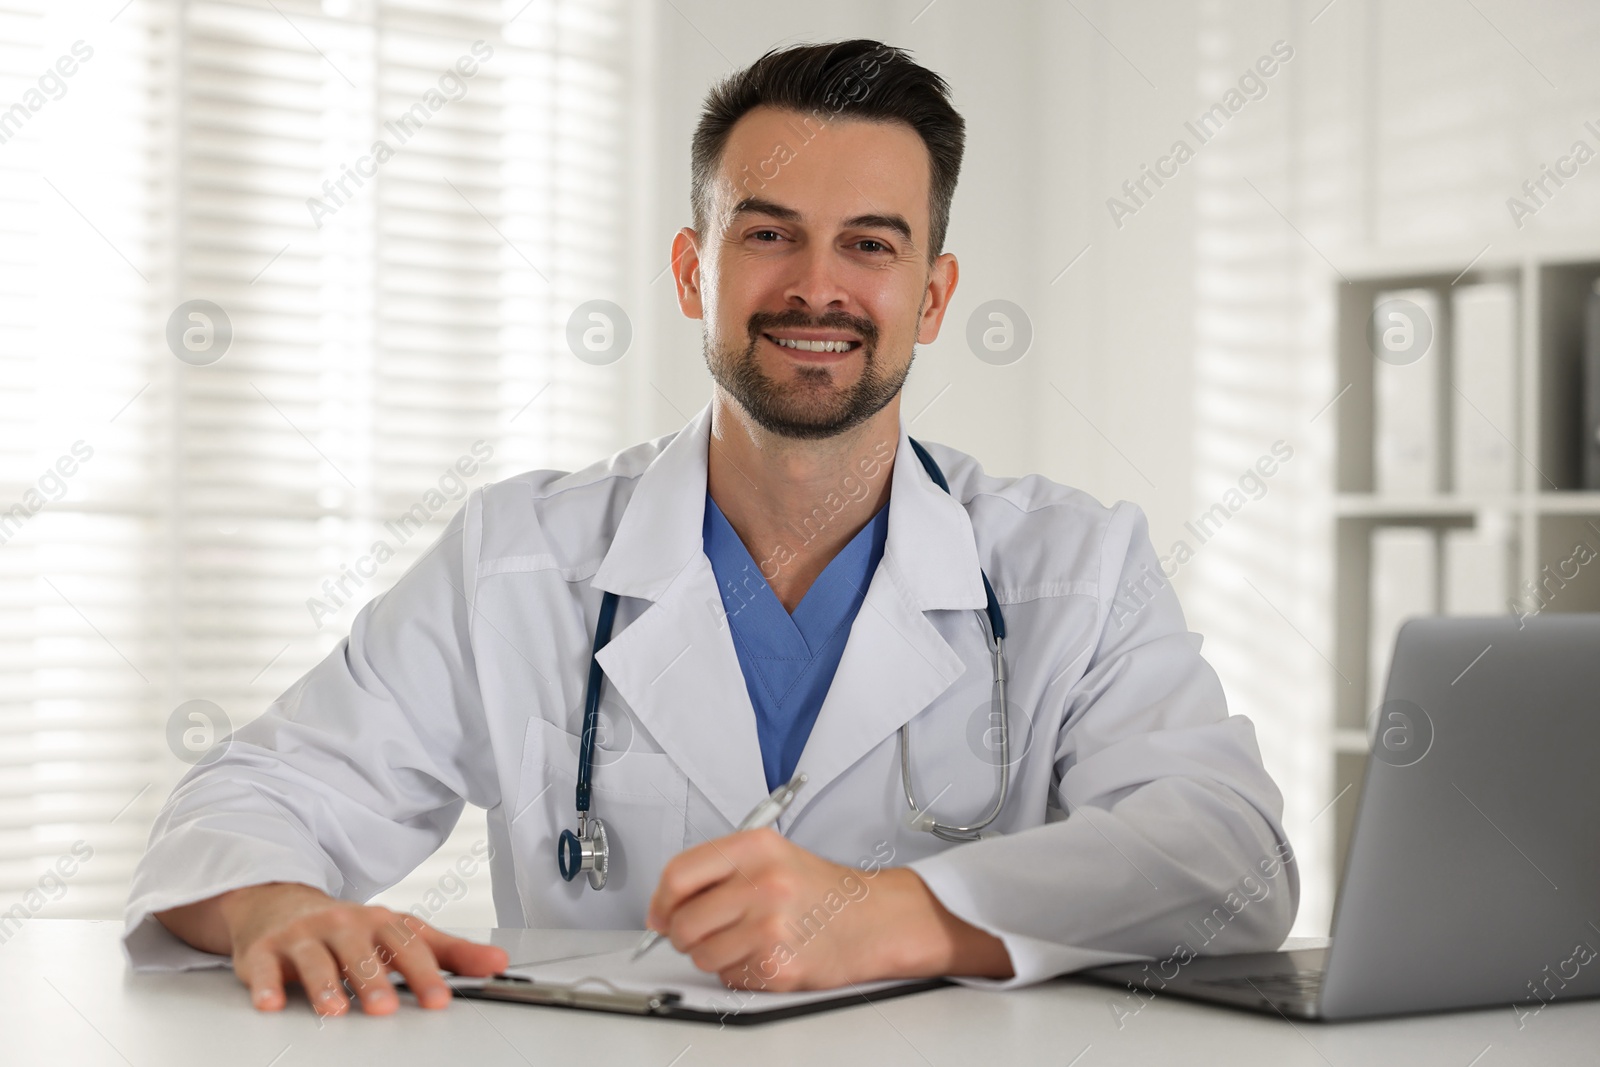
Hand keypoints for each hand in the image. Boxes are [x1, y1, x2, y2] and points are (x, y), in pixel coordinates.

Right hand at [156, 882, 507, 1015]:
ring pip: (313, 960)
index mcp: (379, 923)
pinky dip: (264, 985)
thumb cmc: (348, 928)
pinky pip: (261, 969)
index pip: (406, 946)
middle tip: (386, 1008)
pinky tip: (270, 1003)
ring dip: (323, 985)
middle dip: (372, 980)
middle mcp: (341, 926)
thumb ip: (449, 952)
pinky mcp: (263, 952)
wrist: (280, 903)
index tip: (440, 1000)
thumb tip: (498, 963)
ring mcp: (301, 937)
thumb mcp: (400, 934)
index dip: (425, 973)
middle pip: (359, 952)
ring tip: (333, 1011)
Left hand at [644, 829, 1012, 990]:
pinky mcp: (779, 965)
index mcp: (756, 848)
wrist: (874, 919)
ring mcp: (771, 927)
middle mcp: (763, 884)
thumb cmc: (820, 889)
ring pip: (702, 955)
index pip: (679, 874)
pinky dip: (738, 972)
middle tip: (701, 932)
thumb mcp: (770, 856)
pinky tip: (763, 954)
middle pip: (684, 921)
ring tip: (743, 940)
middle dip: (684, 934)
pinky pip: (730, 977)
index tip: (660, 913)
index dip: (661, 900)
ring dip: (712, 955)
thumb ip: (715, 872)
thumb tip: (662, 908)